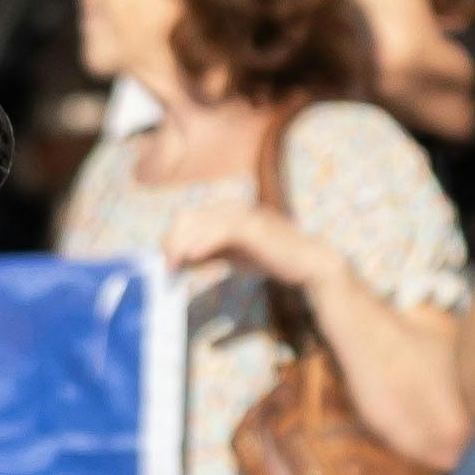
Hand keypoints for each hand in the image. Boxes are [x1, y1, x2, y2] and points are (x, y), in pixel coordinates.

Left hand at [162, 198, 335, 293]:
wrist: (306, 263)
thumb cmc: (271, 258)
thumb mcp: (231, 255)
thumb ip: (208, 253)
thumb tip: (180, 258)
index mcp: (226, 212)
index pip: (188, 217)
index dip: (173, 238)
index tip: (168, 263)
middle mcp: (233, 208)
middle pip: (189, 216)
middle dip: (173, 241)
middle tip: (168, 267)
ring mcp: (245, 214)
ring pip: (203, 221)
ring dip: (184, 243)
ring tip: (174, 264)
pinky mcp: (256, 226)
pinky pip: (223, 230)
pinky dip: (205, 242)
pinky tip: (192, 256)